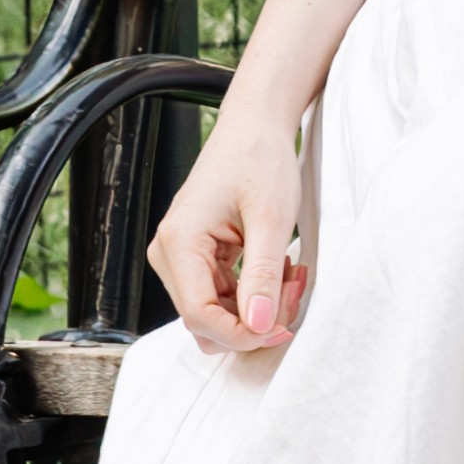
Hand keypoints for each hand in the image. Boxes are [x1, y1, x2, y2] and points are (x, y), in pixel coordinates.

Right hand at [146, 108, 314, 350]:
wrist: (254, 129)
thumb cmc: (259, 159)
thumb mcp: (271, 219)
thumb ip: (263, 275)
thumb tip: (259, 326)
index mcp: (179, 242)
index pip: (199, 316)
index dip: (241, 334)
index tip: (282, 327)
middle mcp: (169, 254)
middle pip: (205, 321)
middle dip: (254, 321)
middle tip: (294, 291)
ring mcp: (180, 259)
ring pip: (216, 314)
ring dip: (258, 309)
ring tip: (292, 276)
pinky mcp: (197, 259)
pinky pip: (222, 297)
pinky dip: (254, 294)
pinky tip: (281, 271)